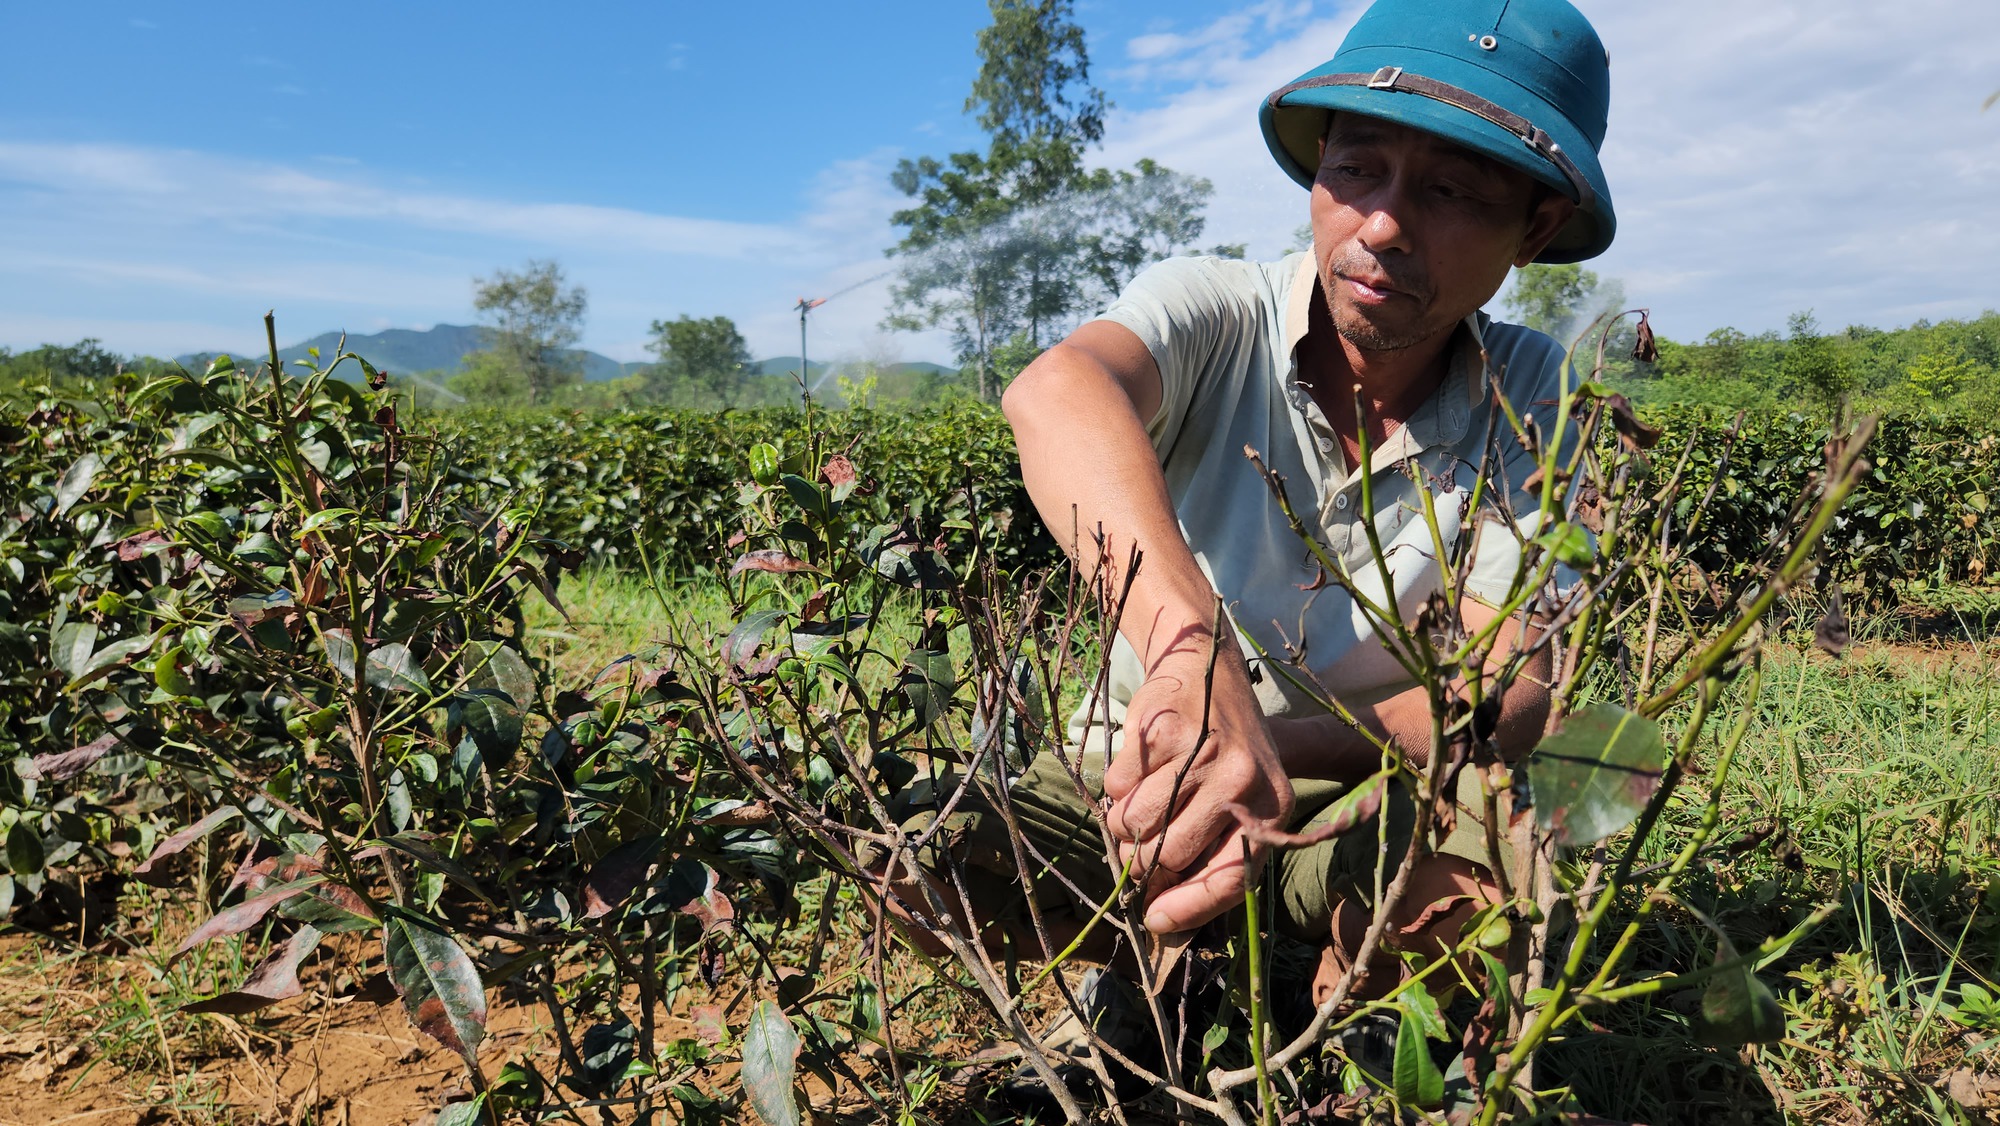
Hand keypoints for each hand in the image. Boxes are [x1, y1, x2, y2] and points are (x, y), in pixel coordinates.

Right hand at [1102, 639, 1291, 932]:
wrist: (1206, 667)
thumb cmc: (1223, 748)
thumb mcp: (1240, 797)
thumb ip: (1214, 854)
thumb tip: (1163, 921)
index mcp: (1271, 807)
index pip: (1233, 878)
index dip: (1188, 907)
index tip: (1153, 920)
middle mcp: (1241, 782)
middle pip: (1172, 855)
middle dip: (1143, 863)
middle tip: (1138, 850)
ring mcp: (1199, 755)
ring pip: (1135, 825)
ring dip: (1123, 825)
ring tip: (1140, 803)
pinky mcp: (1160, 732)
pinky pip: (1116, 788)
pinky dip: (1115, 789)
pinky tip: (1137, 769)